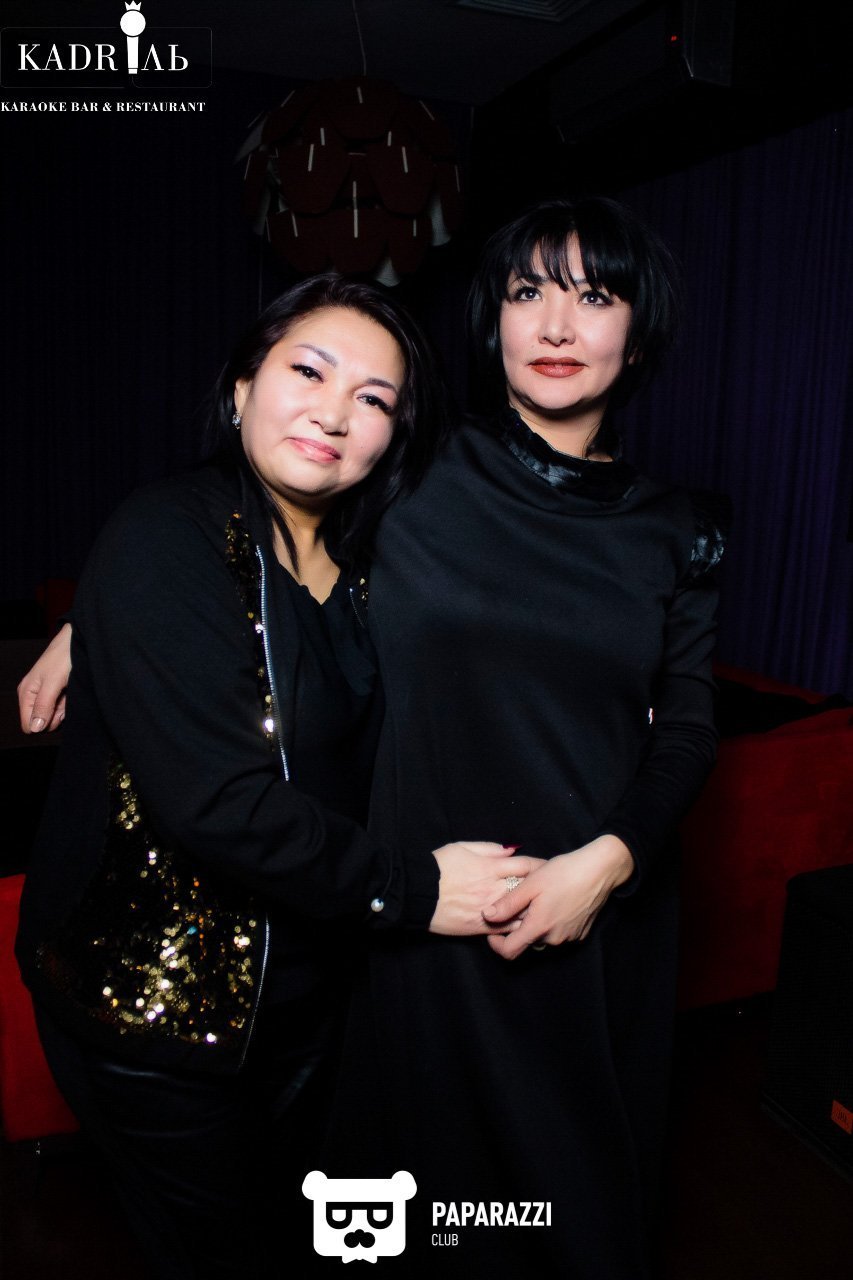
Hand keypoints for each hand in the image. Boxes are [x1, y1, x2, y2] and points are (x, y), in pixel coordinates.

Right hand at [17, 622, 72, 732]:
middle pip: (43, 722)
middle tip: (64, 697)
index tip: (55, 708)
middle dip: (56, 715)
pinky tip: (71, 691)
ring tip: (68, 691)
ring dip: (64, 709)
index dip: (44, 722)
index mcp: (26, 693)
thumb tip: (34, 728)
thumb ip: (43, 705)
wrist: (78, 641)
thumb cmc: (63, 657)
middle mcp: (34, 696)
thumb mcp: (53, 682)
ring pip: (55, 717)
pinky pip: (63, 709)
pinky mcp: (58, 694)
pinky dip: (69, 704)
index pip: (29, 725)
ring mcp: (47, 696)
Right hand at [429, 843, 544, 936]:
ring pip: (521, 913)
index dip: (539, 866)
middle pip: (528, 890)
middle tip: (553, 890)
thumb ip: (489, 849)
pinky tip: (524, 925)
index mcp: (490, 868)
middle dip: (542, 890)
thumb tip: (511, 850)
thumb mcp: (462, 847)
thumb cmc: (437, 867)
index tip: (547, 868)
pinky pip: (506, 929)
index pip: (525, 866)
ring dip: (533, 911)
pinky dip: (517, 927)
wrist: (416, 893)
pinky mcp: (480, 927)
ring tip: (542, 910)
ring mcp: (488, 910)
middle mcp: (493, 889)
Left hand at [483, 835, 634, 958]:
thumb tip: (487, 916)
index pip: (510, 952)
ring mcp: (569, 937)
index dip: (497, 945)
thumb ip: (508, 904)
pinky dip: (553, 923)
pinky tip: (556, 902)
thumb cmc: (563, 873)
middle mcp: (554, 938)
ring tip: (540, 900)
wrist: (599, 870)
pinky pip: (559, 933)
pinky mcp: (580, 933)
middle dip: (520, 928)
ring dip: (537, 925)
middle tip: (522, 903)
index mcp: (539, 927)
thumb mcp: (530, 884)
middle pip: (527, 942)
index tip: (493, 932)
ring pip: (544, 937)